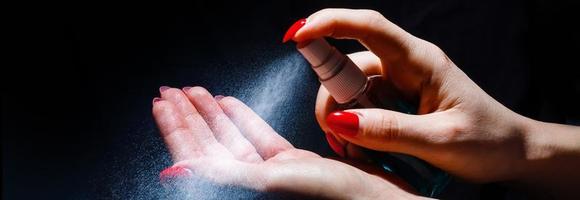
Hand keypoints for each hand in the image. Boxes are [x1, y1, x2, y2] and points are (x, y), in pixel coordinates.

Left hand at [152, 86, 425, 198]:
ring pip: (234, 140)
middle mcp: (252, 186)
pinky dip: (247, 119)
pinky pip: (262, 140)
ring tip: (195, 91)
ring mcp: (274, 176)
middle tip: (171, 90)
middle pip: (210, 146)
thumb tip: (172, 173)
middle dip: (190, 117)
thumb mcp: (274, 184)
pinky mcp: (296, 166)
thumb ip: (225, 176)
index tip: (161, 102)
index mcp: (241, 191)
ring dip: (214, 114)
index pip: (197, 156)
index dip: (177, 129)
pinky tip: (230, 104)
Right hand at [294, 8, 579, 193]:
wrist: (512, 153)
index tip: (296, 36)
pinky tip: (358, 147)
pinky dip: (353, 126)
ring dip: (342, 118)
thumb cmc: (487, 141)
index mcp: (420, 61)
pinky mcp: (397, 102)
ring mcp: (399, 84)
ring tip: (350, 149)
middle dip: (331, 97)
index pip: (369, 27)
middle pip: (349, 65)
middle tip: (333, 135)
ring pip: (352, 89)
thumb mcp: (440, 140)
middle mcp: (405, 66)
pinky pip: (362, 106)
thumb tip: (340, 120)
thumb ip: (390, 131)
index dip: (329, 23)